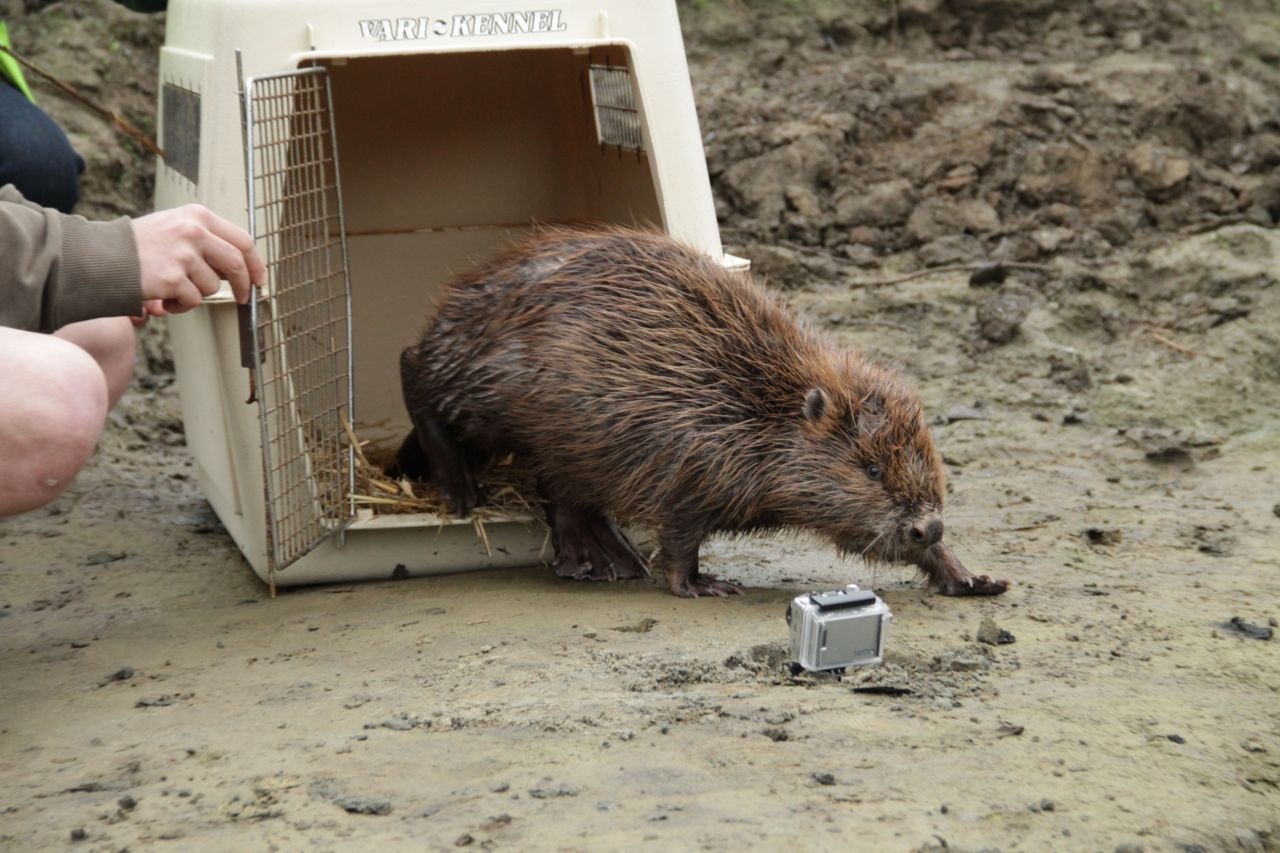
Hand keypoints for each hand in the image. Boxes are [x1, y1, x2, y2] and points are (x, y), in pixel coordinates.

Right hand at [130, 205, 265, 314]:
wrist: (100, 258)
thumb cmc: (138, 247)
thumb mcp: (174, 228)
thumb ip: (206, 240)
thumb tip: (238, 267)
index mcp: (197, 216)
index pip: (242, 239)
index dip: (255, 262)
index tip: (259, 278)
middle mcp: (193, 231)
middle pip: (236, 263)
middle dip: (244, 285)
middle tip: (244, 298)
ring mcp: (183, 254)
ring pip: (212, 286)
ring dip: (198, 295)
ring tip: (175, 289)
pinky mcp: (173, 278)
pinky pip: (193, 301)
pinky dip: (181, 306)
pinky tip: (164, 298)